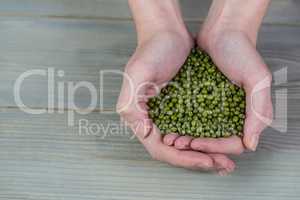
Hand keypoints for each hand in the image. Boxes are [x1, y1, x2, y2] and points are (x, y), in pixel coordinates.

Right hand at [117, 31, 236, 173]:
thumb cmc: (152, 50)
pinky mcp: (180, 107)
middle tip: (222, 165)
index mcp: (139, 117)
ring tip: (225, 158)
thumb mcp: (138, 73)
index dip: (182, 159)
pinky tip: (221, 140)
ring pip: (185, 143)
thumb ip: (132, 103)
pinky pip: (193, 128)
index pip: (160, 149)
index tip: (206, 161)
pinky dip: (206, 137)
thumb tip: (144, 132)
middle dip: (197, 160)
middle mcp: (152, 120)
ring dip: (204, 153)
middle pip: (174, 151)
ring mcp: (167, 114)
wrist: (167, 32)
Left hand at [171, 0, 272, 152]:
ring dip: (187, 140)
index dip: (215, 147)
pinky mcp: (200, 101)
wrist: (222, 31)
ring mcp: (214, 109)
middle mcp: (231, 115)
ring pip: (201, 134)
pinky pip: (190, 119)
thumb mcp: (257, 79)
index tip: (197, 143)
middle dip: (197, 147)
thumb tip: (251, 144)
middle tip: (179, 144)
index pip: (233, 144)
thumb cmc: (242, 52)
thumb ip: (258, 111)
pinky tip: (170, 128)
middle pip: (215, 143)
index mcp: (247, 115)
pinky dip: (181, 126)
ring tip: (172, 139)